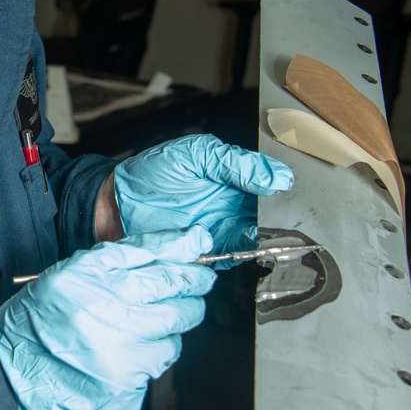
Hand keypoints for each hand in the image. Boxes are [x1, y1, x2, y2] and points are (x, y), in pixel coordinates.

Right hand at [0, 227, 214, 409]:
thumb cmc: (38, 321)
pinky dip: (147, 359)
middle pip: (179, 305)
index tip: (200, 249)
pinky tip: (122, 355)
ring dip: (168, 330)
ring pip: (173, 341)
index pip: (163, 270)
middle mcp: (113, 323)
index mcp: (96, 287)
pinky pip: (154, 370)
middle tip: (191, 287)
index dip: (189, 259)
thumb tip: (184, 243)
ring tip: (140, 326)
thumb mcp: (70, 274)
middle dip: (192, 294)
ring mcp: (122, 363)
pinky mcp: (126, 392)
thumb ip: (125, 256)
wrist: (13, 382)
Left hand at [112, 135, 292, 263]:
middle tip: (292, 215)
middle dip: (285, 214)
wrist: (118, 203)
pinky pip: (239, 255)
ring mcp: (226, 229)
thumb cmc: (152, 173)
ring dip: (273, 235)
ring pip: (262, 234)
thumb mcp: (197, 154)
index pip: (272, 183)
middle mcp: (235, 204)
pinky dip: (251, 252)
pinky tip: (260, 246)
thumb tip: (278, 176)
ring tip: (282, 232)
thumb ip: (236, 163)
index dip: (285, 188)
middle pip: (272, 212)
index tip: (292, 192)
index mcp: (236, 176)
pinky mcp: (214, 252)